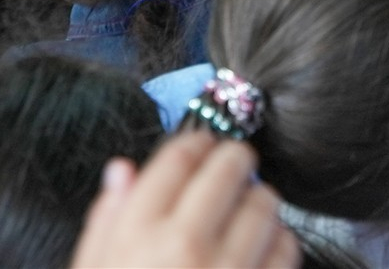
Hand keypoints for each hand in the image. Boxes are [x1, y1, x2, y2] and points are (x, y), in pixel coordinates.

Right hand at [70, 131, 298, 268]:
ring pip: (263, 203)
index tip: (201, 143)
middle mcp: (184, 247)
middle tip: (234, 164)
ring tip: (246, 208)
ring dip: (257, 199)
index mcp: (137, 235)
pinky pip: (285, 246)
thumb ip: (103, 223)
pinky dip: (277, 239)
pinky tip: (261, 247)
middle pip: (227, 168)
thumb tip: (121, 170)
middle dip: (234, 158)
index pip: (176, 159)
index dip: (194, 142)